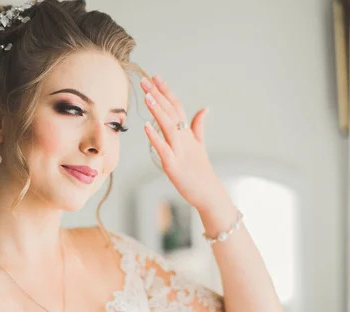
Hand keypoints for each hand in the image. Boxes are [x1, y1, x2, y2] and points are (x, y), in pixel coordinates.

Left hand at [141, 75, 224, 210]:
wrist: (209, 193)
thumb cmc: (201, 171)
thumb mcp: (200, 145)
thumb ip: (198, 126)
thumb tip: (205, 108)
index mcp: (188, 133)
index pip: (177, 106)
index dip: (166, 91)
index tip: (155, 76)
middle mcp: (184, 138)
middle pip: (171, 112)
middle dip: (157, 95)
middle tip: (145, 80)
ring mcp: (179, 151)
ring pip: (168, 126)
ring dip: (157, 110)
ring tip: (147, 96)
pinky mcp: (173, 165)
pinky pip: (163, 149)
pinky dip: (155, 137)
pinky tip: (146, 126)